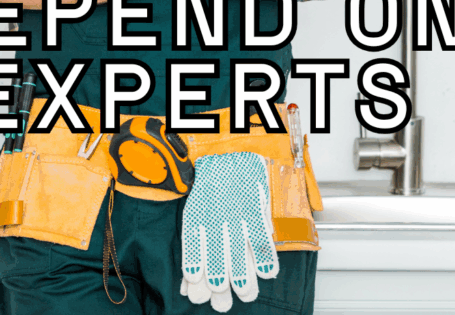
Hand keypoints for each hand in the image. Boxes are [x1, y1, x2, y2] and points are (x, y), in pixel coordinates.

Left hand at [181, 152, 278, 310]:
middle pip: (216, 253)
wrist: (230, 154)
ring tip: (244, 292)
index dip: (195, 268)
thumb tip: (188, 284)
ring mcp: (236, 211)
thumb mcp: (195, 213)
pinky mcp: (255, 207)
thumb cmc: (212, 189)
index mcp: (197, 214)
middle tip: (222, 299)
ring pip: (239, 248)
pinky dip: (265, 256)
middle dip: (219, 281)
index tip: (195, 288)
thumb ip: (194, 249)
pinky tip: (267, 272)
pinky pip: (262, 235)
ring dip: (242, 275)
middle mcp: (215, 214)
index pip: (194, 246)